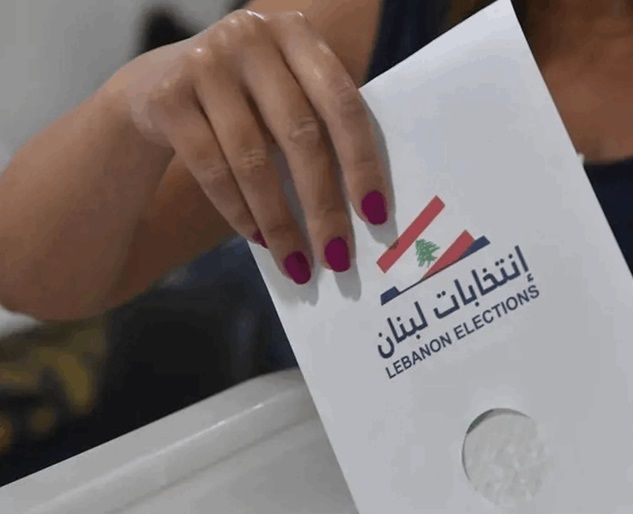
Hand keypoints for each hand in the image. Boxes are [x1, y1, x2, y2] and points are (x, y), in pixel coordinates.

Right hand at [119, 9, 387, 283]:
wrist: (157, 85)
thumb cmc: (250, 102)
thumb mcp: (289, 93)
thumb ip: (324, 126)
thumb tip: (368, 209)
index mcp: (298, 34)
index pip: (343, 103)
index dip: (362, 162)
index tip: (376, 215)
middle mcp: (252, 37)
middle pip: (300, 135)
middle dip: (323, 205)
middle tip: (338, 256)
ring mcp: (205, 63)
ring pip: (253, 159)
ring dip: (280, 221)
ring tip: (297, 262)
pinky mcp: (167, 96)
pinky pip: (212, 168)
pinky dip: (239, 212)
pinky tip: (259, 239)